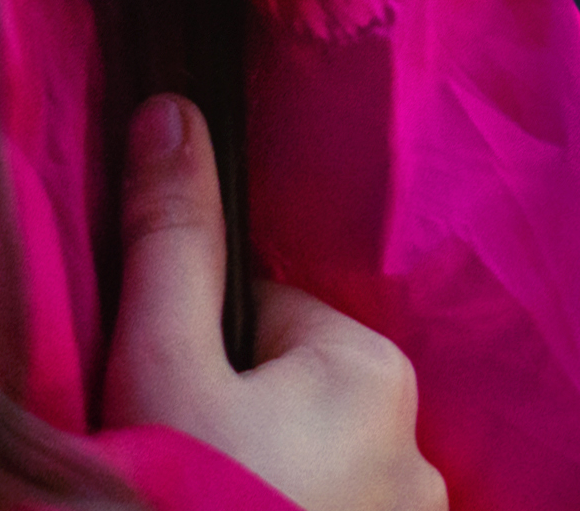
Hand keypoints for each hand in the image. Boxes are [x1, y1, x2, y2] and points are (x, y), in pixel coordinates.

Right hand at [108, 94, 440, 510]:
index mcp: (372, 372)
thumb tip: (174, 108)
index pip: (269, 317)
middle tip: (177, 478)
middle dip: (237, 430)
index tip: (160, 412)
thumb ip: (170, 240)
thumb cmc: (180, 503)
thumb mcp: (158, 367)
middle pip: (294, 400)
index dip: (197, 355)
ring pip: (315, 478)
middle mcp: (421, 454)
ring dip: (266, 494)